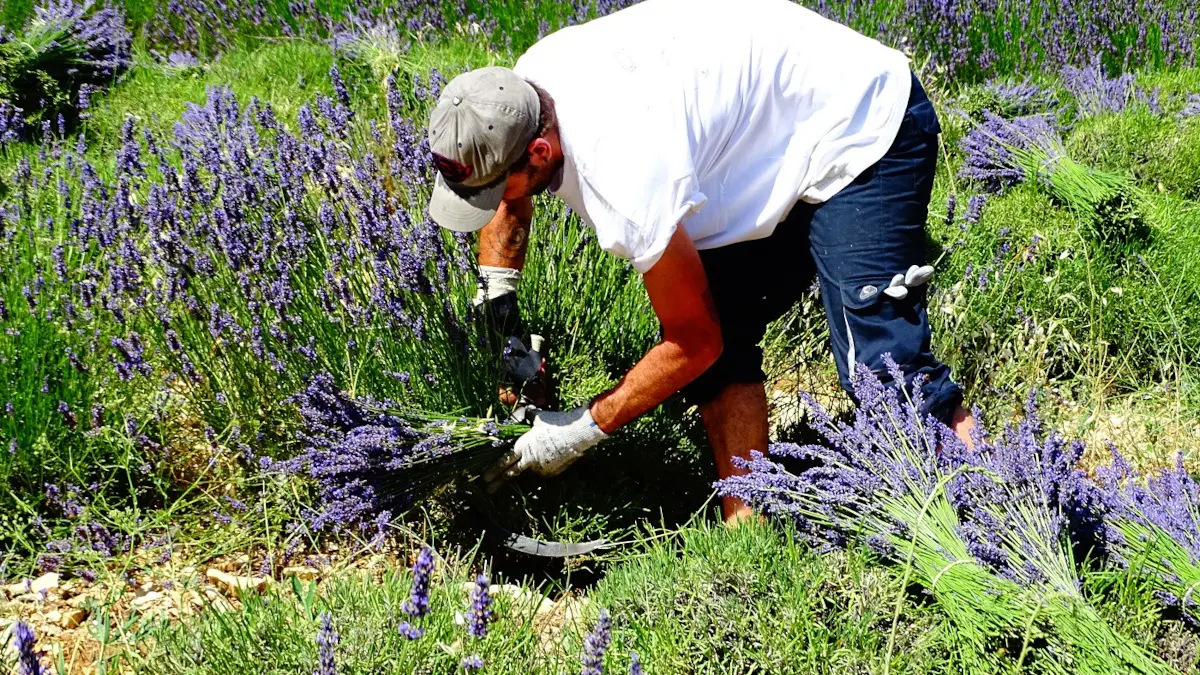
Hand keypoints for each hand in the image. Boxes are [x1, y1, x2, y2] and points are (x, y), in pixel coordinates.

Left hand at [482, 406, 607, 492]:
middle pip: (511, 473)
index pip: (504, 461)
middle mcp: (530, 460)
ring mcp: (542, 468)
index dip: (493, 470)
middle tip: (488, 489)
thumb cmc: (556, 423)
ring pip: (529, 470)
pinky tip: (549, 456)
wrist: (578, 433)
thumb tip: (524, 413)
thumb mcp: (538, 418)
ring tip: (537, 456)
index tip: (484, 478)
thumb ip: (528, 418)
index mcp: (523, 446)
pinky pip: (543, 470)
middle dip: (498, 482)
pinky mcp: (553, 471)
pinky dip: (541, 465)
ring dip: (527, 467)